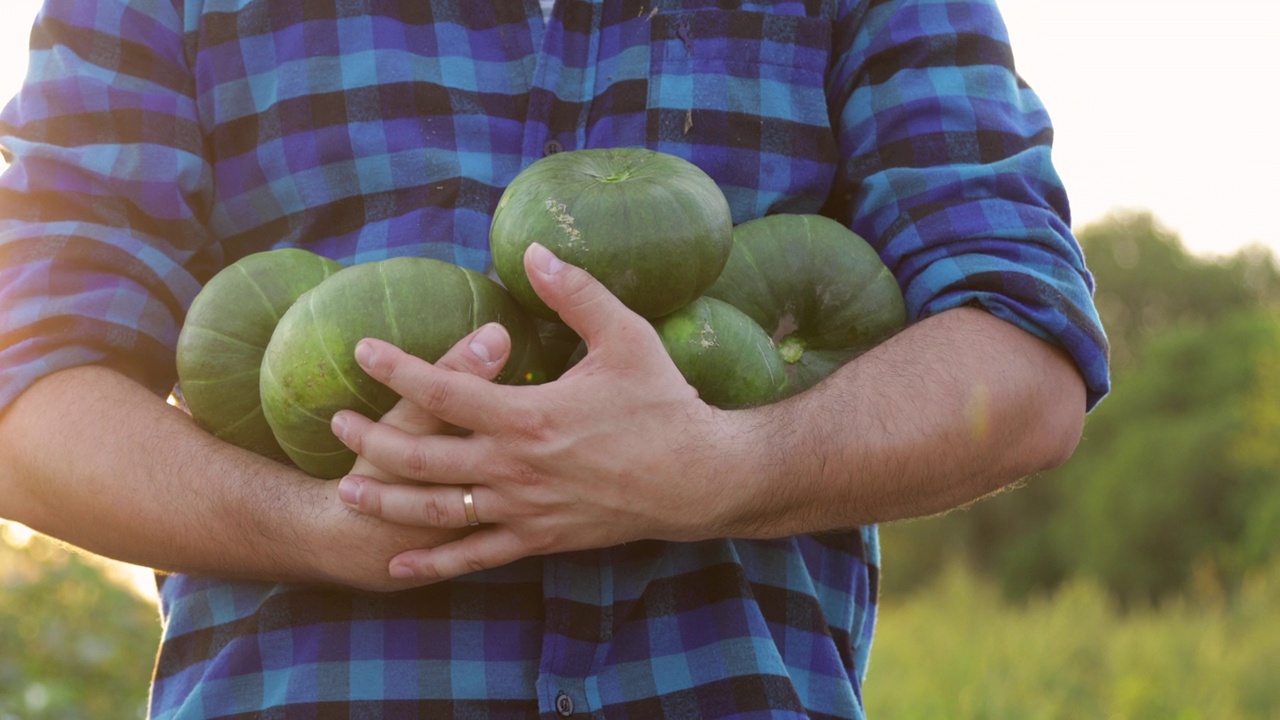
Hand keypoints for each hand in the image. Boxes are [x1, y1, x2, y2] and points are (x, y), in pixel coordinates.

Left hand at [330, 243, 746, 582]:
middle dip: (372, 439)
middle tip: (336, 422)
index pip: (441, 391)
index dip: (395, 369)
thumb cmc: (663, 403)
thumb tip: (533, 250)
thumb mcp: (624, 336)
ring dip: (387, 499)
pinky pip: (476, 555)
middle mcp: (515, 466)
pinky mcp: (540, 538)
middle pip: (422, 457)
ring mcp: (524, 508)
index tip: (362, 351)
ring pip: (436, 511)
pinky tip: (398, 563)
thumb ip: (575, 293)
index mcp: (528, 414)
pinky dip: (433, 562)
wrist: (699, 478)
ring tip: (348, 486)